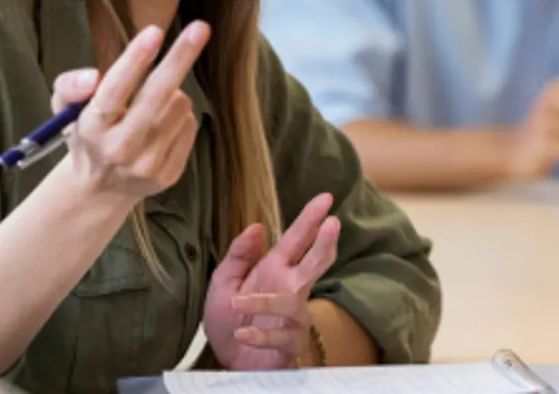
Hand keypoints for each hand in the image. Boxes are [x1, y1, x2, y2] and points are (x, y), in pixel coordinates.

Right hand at [50, 21, 208, 200]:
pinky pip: (189, 125)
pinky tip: (162, 124)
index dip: (135, 59)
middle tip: (201, 28)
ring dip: (173, 92)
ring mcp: (147, 165)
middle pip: (157, 96)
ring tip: (154, 101)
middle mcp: (119, 149)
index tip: (154, 31)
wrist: (100, 188)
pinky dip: (180, 115)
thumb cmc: (88, 134)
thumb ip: (70, 86)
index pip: (114, 90)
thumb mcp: (65, 109)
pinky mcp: (169, 174)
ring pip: (179, 106)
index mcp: (91, 128)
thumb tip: (92, 77)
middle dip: (180, 58)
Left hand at [205, 193, 340, 370]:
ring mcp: (294, 316)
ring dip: (264, 302)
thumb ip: (239, 255)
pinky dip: (259, 335)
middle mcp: (290, 288)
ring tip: (236, 301)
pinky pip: (280, 337)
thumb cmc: (231, 317)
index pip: (297, 239)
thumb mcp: (224, 282)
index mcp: (275, 267)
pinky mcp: (290, 343)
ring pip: (291, 303)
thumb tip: (257, 226)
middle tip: (333, 223)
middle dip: (324, 243)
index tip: (326, 198)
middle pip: (315, 263)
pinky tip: (242, 334)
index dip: (311, 218)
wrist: (230, 360)